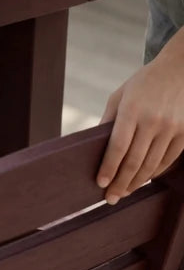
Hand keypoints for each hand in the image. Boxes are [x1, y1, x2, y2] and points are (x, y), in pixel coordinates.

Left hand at [97, 57, 183, 204]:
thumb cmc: (144, 84)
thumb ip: (108, 121)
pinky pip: (168, 159)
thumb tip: (95, 146)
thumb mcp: (120, 96)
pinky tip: (144, 179)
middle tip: (110, 198)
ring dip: (137, 182)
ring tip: (124, 192)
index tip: (100, 183)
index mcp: (131, 111)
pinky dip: (155, 172)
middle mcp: (152, 121)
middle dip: (121, 183)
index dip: (109, 168)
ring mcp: (171, 128)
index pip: (117, 147)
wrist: (180, 70)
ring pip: (152, 164)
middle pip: (134, 161)